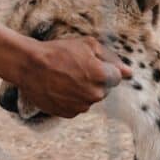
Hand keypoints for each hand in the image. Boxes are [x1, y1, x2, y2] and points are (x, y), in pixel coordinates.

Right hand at [18, 37, 132, 118]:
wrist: (30, 66)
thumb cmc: (59, 52)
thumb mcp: (88, 45)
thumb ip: (111, 59)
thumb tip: (129, 73)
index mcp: (102, 77)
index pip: (116, 77)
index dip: (105, 69)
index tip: (91, 64)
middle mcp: (94, 95)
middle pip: (104, 90)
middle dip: (95, 80)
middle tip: (75, 69)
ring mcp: (81, 106)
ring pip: (89, 99)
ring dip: (82, 90)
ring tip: (64, 78)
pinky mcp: (68, 114)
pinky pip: (76, 107)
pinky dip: (71, 99)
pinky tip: (59, 87)